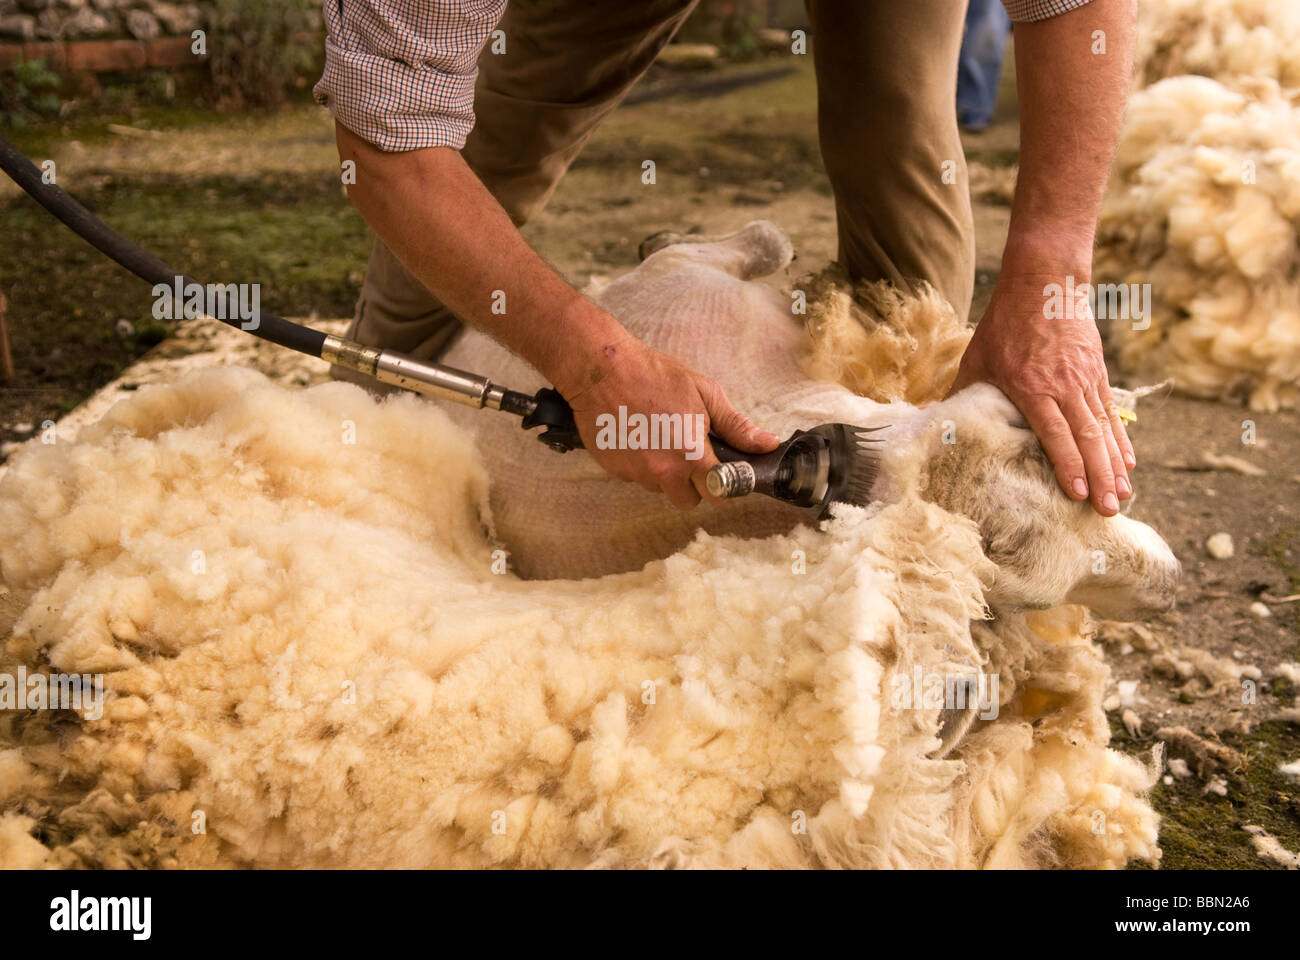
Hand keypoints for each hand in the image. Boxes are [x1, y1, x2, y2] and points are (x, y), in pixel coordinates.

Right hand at [554, 331, 779, 509]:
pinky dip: (641, 463)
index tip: (723, 472)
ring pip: (661, 488)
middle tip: (689, 453)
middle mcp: (663, 471)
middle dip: (693, 484)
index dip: (725, 485)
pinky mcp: (615, 470)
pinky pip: (637, 477)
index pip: (719, 494)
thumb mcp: (704, 393)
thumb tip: (767, 445)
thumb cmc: (654, 375)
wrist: (601, 369)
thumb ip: (736, 426)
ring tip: (659, 436)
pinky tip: (638, 436)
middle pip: (689, 501)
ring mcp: (636, 473)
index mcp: (691, 453)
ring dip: (665, 473)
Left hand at [949, 269, 1134, 516]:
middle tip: (1109, 510)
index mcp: (1033, 387)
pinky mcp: (1098, 374)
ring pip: (1104, 430)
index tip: (1077, 495)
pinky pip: (1112, 414)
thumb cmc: (1004, 324)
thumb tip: (940, 428)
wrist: (1046, 282)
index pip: (1055, 434)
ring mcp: (1086, 380)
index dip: (1067, 466)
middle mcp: (1065, 387)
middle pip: (1086, 439)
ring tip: (1123, 496)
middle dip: (1099, 478)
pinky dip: (1121, 440)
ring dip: (1114, 466)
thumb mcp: (978, 360)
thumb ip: (965, 396)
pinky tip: (1128, 463)